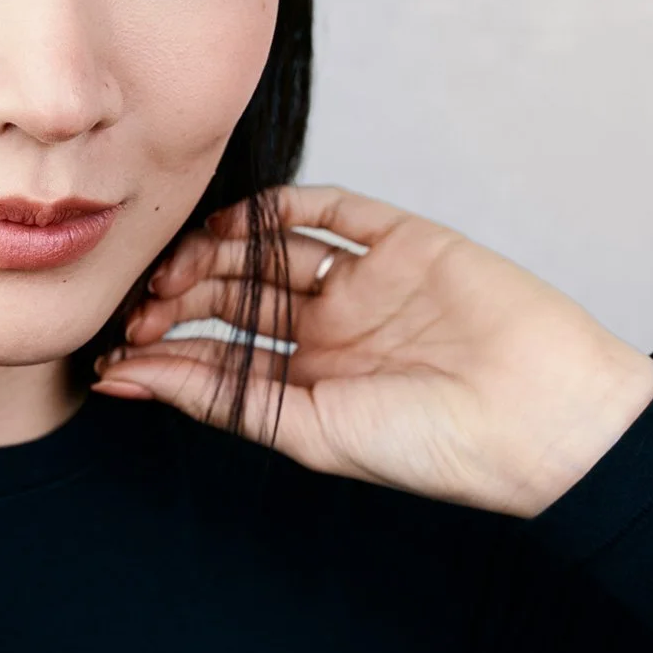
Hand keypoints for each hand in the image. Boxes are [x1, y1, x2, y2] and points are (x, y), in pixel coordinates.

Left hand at [95, 184, 652, 516]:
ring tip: (180, 267)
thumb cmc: (428, 446)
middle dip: (182, 295)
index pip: (219, 350)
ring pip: (271, 250)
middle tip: (143, 302)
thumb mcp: (306, 431)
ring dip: (220, 251)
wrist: (537, 418)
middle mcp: (332, 329)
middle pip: (235, 295)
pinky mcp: (405, 242)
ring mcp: (367, 282)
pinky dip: (285, 206)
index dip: (165, 346)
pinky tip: (242, 219)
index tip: (115, 348)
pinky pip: (334, 210)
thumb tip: (128, 379)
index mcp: (309, 383)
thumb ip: (221, 397)